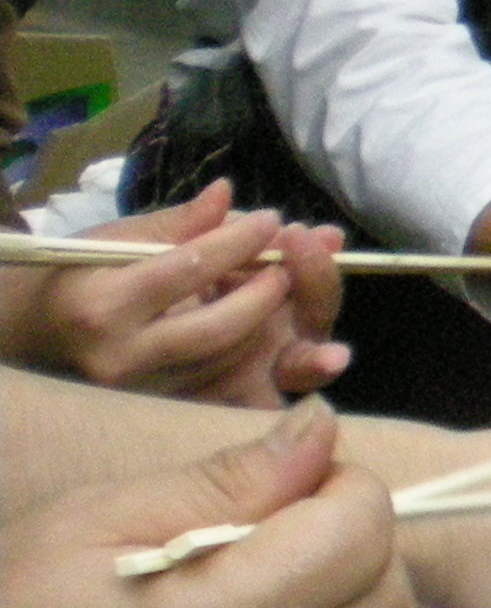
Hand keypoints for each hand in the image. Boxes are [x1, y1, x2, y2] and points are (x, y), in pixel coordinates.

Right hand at [11, 182, 348, 404]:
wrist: (45, 337)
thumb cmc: (85, 277)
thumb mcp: (118, 240)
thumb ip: (179, 223)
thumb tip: (227, 193)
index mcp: (103, 308)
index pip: (188, 270)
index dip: (239, 241)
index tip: (272, 217)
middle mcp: (127, 360)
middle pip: (220, 330)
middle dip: (271, 287)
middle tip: (296, 250)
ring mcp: (155, 395)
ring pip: (240, 364)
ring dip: (287, 320)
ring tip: (306, 280)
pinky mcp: (181, 414)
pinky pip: (247, 402)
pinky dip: (287, 374)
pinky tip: (329, 353)